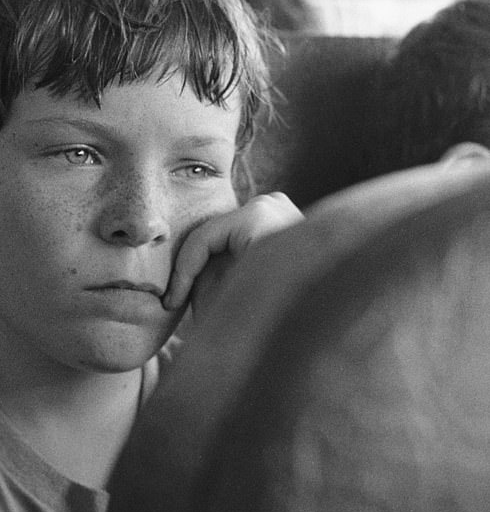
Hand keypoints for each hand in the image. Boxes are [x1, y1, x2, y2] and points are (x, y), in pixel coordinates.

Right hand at [163, 192, 301, 317]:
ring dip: (213, 266)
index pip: (202, 239)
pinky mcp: (286, 217)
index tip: (171, 303)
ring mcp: (281, 206)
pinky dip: (232, 260)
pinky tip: (224, 287)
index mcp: (256, 217)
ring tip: (201, 298)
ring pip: (228, 237)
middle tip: (180, 300)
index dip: (181, 273)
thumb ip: (200, 283)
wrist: (339, 308)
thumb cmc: (285, 308)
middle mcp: (270, 203)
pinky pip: (245, 237)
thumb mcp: (231, 298)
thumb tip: (182, 283)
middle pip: (214, 235)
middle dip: (197, 269)